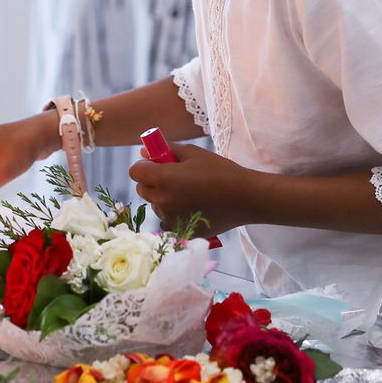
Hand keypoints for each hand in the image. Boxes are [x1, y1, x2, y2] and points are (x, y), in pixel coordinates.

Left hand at [129, 143, 255, 236]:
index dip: (144, 165)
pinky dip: (172, 213)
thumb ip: (166, 151)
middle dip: (151, 181)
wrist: (245, 198)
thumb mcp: (193, 154)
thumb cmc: (220, 171)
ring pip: (155, 205)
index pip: (135, 172)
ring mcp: (171, 218)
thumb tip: (144, 152)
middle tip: (172, 176)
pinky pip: (166, 220)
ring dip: (162, 197)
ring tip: (186, 191)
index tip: (156, 163)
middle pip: (142, 189)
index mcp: (164, 178)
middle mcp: (163, 200)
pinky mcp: (181, 230)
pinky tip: (190, 206)